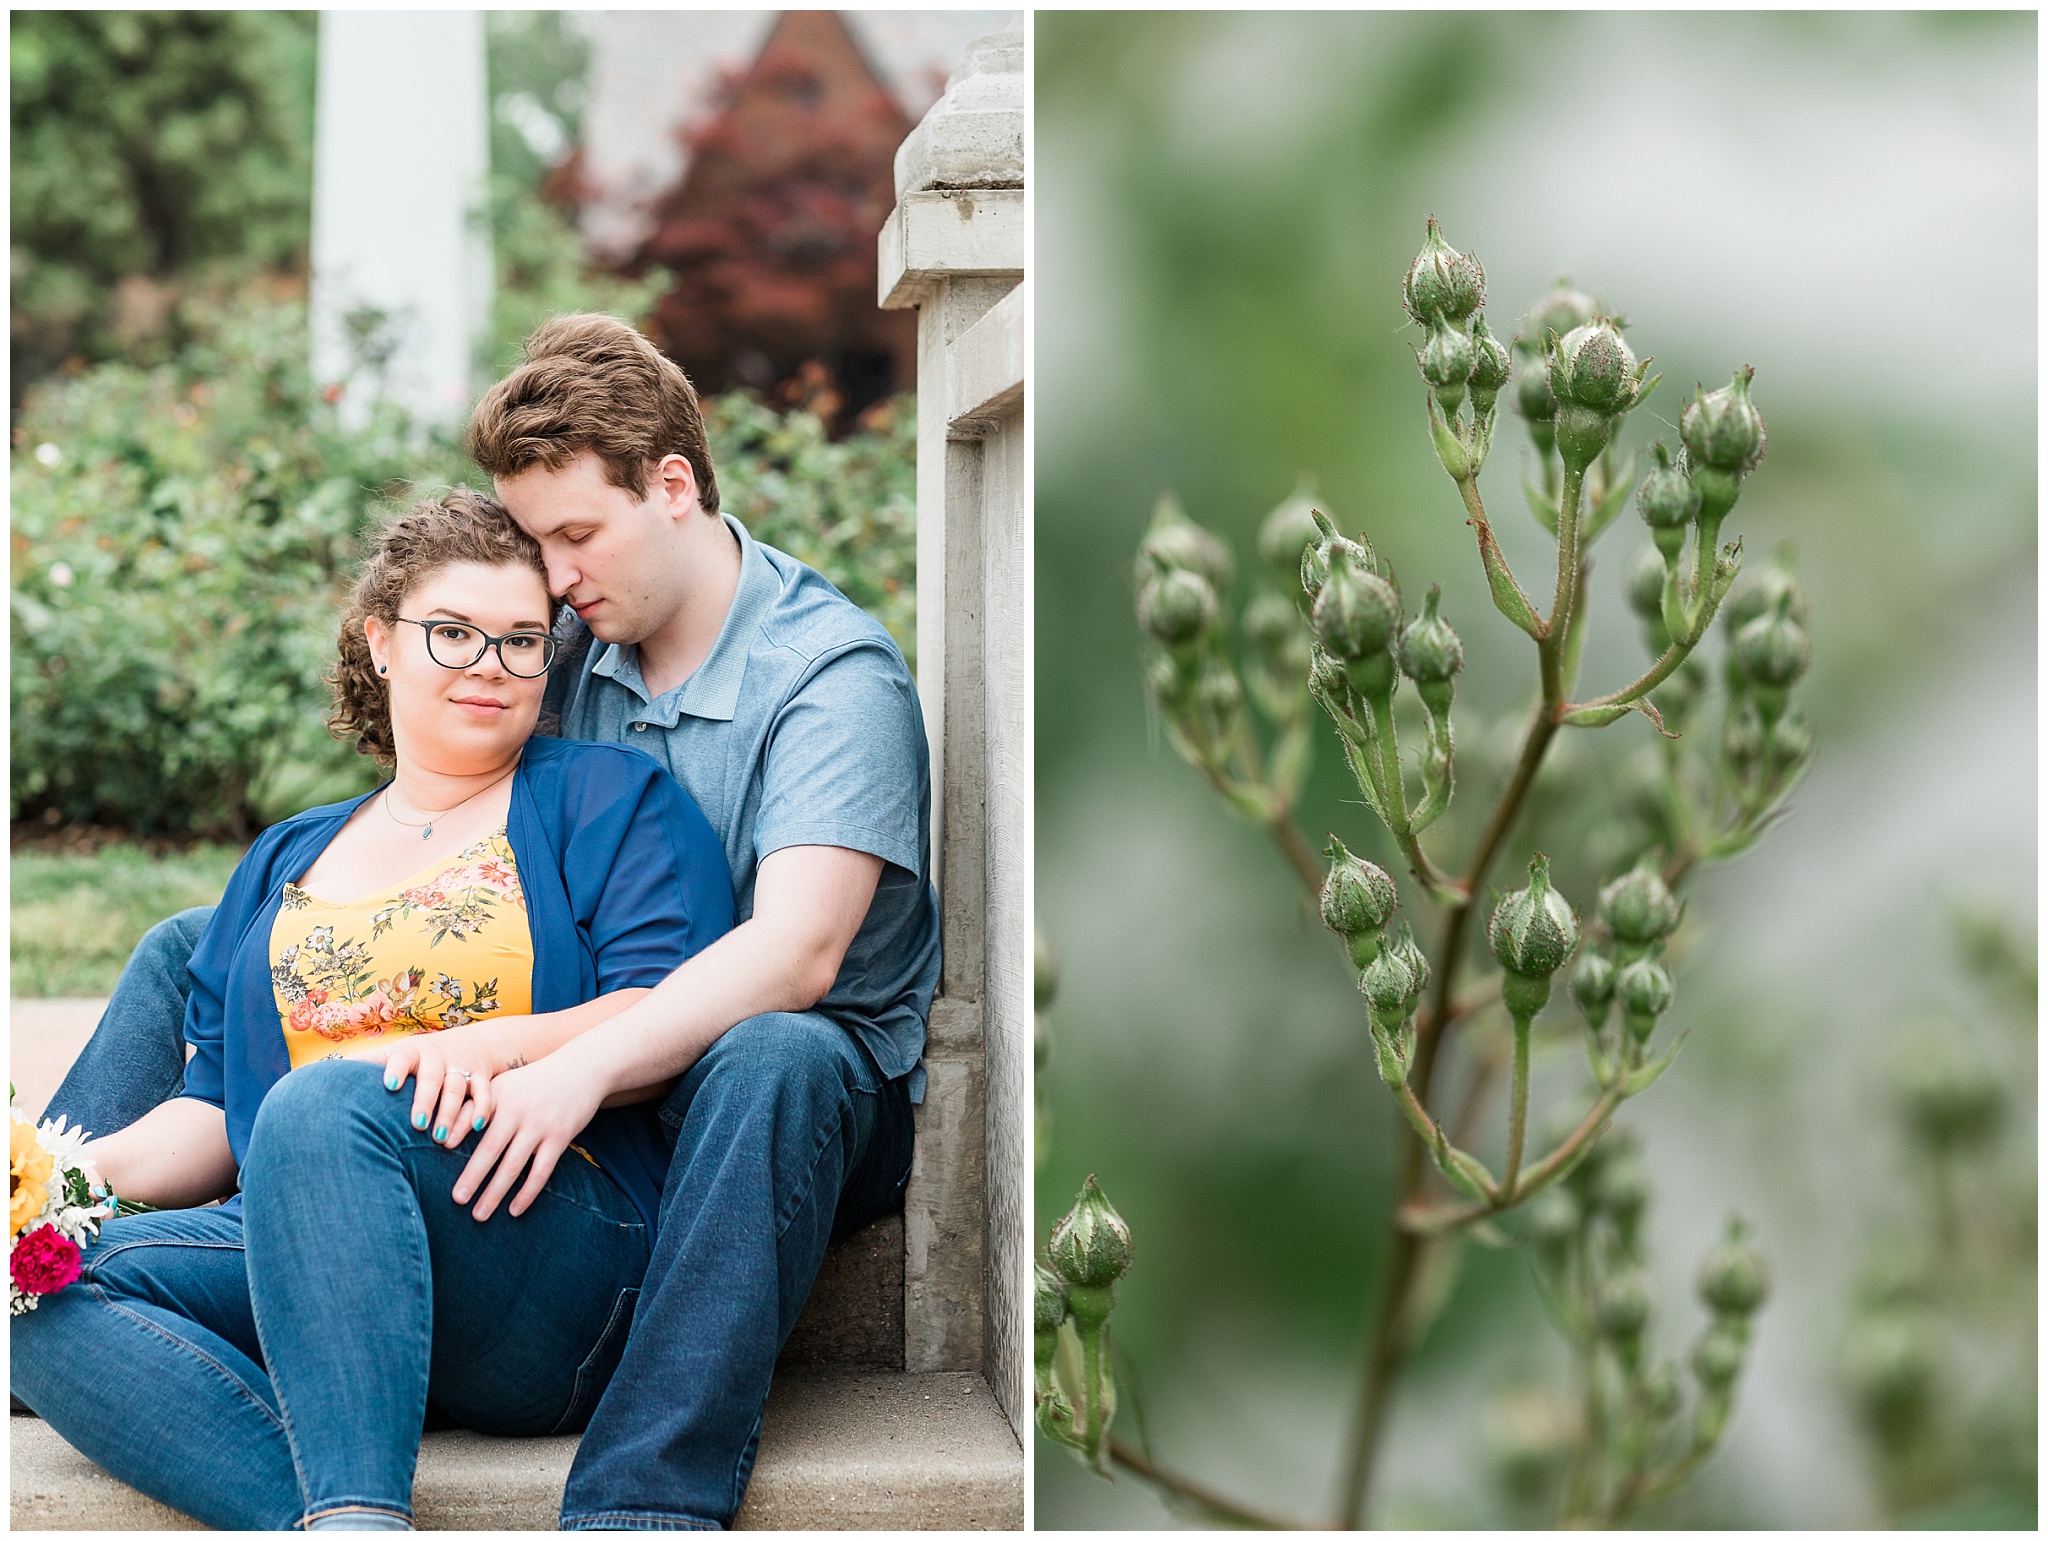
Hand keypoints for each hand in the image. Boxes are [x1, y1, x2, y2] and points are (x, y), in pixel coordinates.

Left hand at [348, 1022, 505, 1148]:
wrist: (469, 1045)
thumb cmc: (418, 1059)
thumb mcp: (393, 1054)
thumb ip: (364, 1063)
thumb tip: (317, 1071)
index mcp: (411, 1052)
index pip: (401, 1058)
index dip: (396, 1070)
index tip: (390, 1085)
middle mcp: (437, 1058)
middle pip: (433, 1077)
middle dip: (426, 1100)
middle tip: (418, 1125)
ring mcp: (461, 1067)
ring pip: (459, 1088)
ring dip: (452, 1113)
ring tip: (442, 1140)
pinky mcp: (482, 1077)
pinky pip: (486, 1093)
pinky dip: (484, 1108)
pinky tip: (479, 1127)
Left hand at [450, 1048, 609, 1220]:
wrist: (582, 1068)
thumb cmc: (535, 1082)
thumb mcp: (505, 1085)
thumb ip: (478, 1106)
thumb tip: (446, 1136)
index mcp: (499, 1095)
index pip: (472, 1116)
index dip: (456, 1131)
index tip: (437, 1149)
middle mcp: (518, 1110)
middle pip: (490, 1150)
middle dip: (472, 1177)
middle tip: (457, 1200)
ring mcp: (540, 1125)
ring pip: (513, 1166)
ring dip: (495, 1193)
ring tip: (479, 1214)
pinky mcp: (560, 1137)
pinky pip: (541, 1172)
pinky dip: (526, 1193)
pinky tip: (514, 1210)